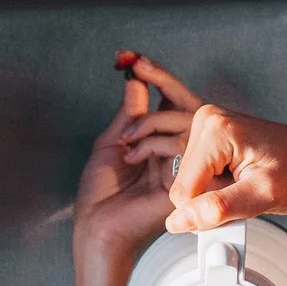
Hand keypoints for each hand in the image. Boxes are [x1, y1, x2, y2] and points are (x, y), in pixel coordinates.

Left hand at [75, 52, 202, 259]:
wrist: (99, 226)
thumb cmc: (101, 193)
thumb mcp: (113, 141)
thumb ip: (131, 110)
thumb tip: (136, 78)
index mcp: (159, 143)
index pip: (171, 105)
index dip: (158, 79)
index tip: (135, 59)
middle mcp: (175, 153)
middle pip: (184, 108)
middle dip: (161, 82)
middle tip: (138, 67)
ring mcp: (183, 167)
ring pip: (184, 125)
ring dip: (148, 122)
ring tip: (127, 138)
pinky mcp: (187, 182)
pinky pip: (181, 148)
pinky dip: (152, 145)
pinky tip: (133, 156)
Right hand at [164, 104, 286, 233]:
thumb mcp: (262, 196)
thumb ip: (218, 208)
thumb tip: (180, 220)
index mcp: (215, 129)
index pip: (183, 192)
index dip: (206, 213)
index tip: (238, 208)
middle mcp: (207, 122)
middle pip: (185, 187)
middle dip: (213, 201)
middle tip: (247, 195)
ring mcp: (208, 129)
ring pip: (192, 186)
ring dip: (218, 196)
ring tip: (248, 187)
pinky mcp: (212, 141)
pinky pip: (201, 178)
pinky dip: (221, 188)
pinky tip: (243, 182)